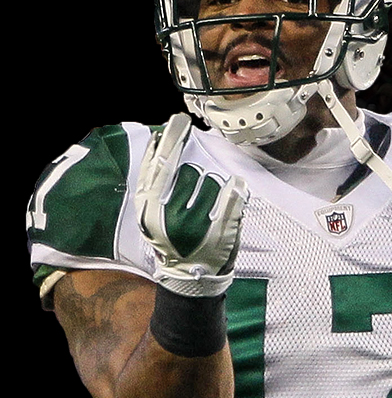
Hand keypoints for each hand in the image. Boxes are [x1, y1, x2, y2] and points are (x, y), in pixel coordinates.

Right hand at [137, 114, 247, 297]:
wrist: (189, 276)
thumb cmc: (169, 239)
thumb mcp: (150, 213)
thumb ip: (153, 182)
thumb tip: (160, 143)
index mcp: (149, 208)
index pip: (159, 164)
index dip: (170, 139)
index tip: (179, 120)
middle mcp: (170, 215)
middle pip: (189, 171)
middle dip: (195, 174)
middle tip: (194, 191)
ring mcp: (197, 224)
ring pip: (211, 182)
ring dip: (213, 186)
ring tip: (206, 207)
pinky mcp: (221, 231)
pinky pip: (234, 197)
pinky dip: (237, 187)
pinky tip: (237, 184)